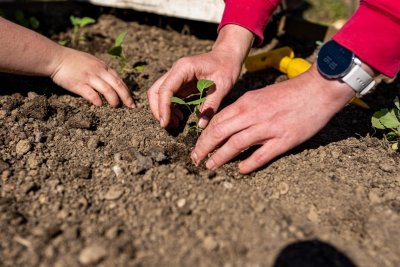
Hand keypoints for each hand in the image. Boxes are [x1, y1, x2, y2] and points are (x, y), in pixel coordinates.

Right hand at [51, 47, 134, 107]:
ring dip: (113, 99)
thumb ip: (102, 71)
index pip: (119, 79)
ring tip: (116, 106)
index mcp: (103, 66)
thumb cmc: (74, 61)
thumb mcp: (92, 62)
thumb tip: (112, 84)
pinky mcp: (78, 84)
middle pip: (117, 85)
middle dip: (126, 97)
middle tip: (131, 106)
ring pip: (107, 89)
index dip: (127, 91)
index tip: (132, 101)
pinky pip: (91, 93)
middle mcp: (98, 71)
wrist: (56, 58)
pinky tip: (100, 105)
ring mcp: (89, 77)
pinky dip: (97, 100)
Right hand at [147, 25, 253, 127]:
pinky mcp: (180, 83)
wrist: (228, 55)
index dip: (162, 108)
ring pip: (159, 94)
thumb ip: (211, 105)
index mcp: (184, 68)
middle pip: (155, 91)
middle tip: (168, 125)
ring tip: (176, 123)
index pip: (165, 89)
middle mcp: (176, 71)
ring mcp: (176, 77)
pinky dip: (170, 108)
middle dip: (158, 109)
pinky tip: (180, 117)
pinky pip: (169, 97)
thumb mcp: (223, 87)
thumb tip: (201, 125)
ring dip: (164, 110)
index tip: (166, 123)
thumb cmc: (227, 67)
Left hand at [191, 65, 355, 173]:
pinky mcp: (284, 140)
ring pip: (235, 144)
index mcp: (247, 102)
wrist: (318, 89)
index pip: (218, 120)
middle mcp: (253, 115)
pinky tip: (240, 170)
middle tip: (195, 159)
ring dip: (220, 157)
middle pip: (220, 132)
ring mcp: (268, 128)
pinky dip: (248, 164)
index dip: (204, 134)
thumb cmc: (289, 93)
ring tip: (210, 166)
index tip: (198, 145)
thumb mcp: (261, 95)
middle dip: (204, 147)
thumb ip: (244, 109)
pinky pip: (261, 155)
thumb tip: (228, 124)